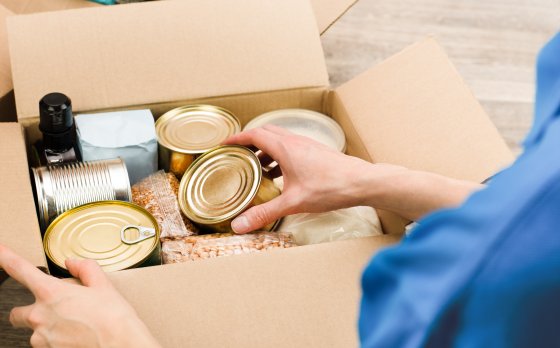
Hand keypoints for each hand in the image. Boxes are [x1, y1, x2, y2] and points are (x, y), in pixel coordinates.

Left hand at [0, 244, 159, 347]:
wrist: (120, 346)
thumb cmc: (113, 319)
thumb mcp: (104, 285)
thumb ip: (85, 268)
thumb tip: (73, 263)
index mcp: (52, 293)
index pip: (20, 269)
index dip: (5, 257)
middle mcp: (40, 316)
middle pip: (17, 312)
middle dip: (30, 309)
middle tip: (54, 309)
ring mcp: (42, 338)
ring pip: (33, 331)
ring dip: (46, 326)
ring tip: (74, 324)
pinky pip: (45, 344)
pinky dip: (57, 339)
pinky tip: (76, 335)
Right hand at [224, 125, 481, 232]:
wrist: (362, 182)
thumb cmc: (330, 188)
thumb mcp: (293, 203)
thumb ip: (264, 213)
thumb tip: (239, 225)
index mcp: (285, 147)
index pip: (255, 134)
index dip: (237, 137)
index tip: (224, 143)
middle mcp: (295, 142)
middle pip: (266, 133)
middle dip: (249, 142)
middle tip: (237, 155)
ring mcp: (307, 146)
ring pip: (280, 141)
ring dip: (265, 150)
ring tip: (256, 168)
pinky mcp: (316, 153)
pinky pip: (291, 148)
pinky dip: (279, 157)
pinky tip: (280, 176)